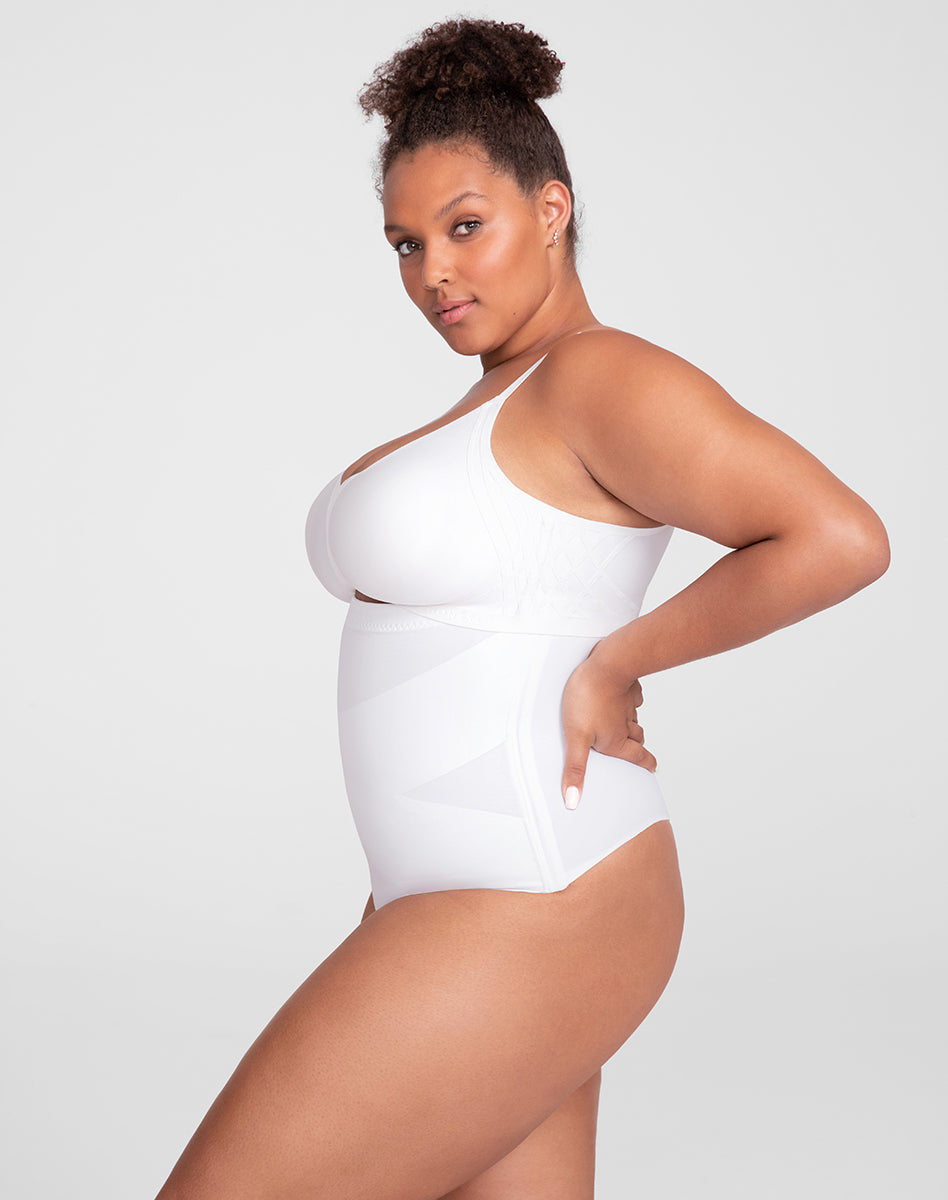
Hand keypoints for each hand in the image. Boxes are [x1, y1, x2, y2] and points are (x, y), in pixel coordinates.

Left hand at [560, 652, 655, 808]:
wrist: (608, 663)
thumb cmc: (589, 699)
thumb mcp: (576, 737)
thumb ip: (575, 769)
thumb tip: (572, 802)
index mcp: (616, 740)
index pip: (637, 756)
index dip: (646, 763)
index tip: (653, 767)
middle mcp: (626, 724)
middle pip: (636, 736)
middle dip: (636, 743)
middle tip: (637, 748)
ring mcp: (628, 704)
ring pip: (633, 716)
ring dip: (630, 721)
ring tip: (625, 724)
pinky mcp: (627, 685)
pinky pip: (631, 695)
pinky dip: (628, 698)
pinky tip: (621, 694)